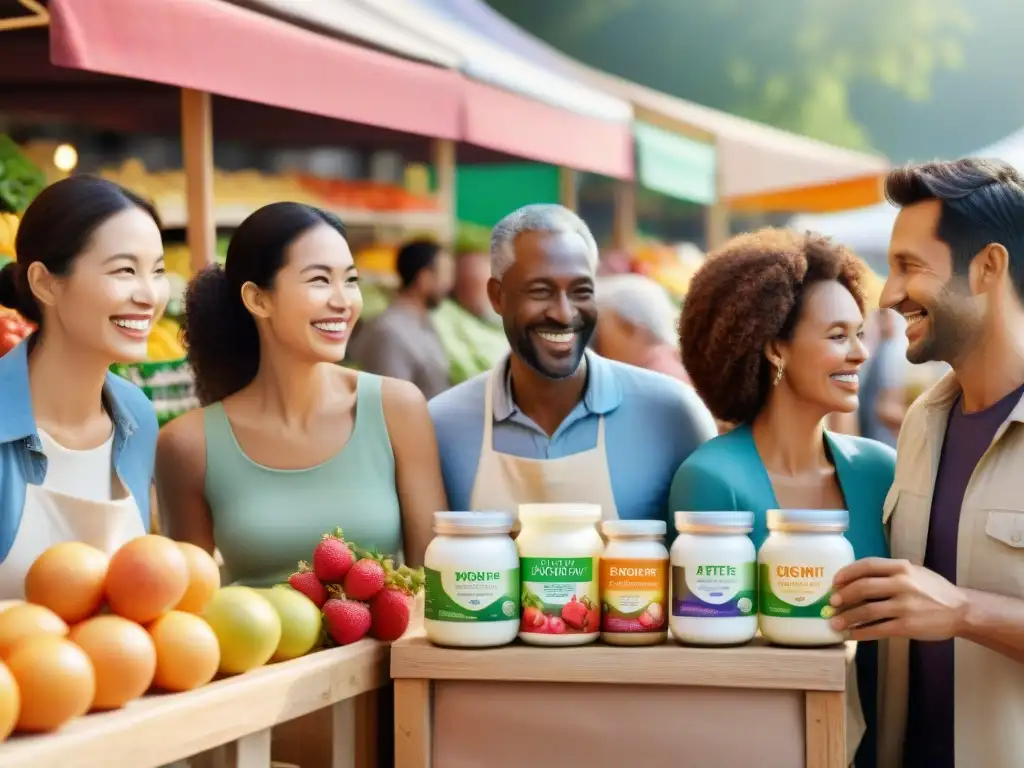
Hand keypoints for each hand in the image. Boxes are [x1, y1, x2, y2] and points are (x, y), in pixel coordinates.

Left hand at [828, 557, 967, 641]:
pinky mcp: (908, 626)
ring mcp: (905, 606)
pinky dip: (861, 633)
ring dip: (847, 618)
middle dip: (843, 596)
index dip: (847, 573)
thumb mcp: (914, 573)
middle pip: (862, 587)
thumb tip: (857, 580)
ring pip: (867, 610)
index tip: (835, 582)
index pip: (867, 565)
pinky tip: (852, 635)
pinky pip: (878, 629)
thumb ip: (890, 573)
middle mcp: (902, 584)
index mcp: (902, 567)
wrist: (961, 610)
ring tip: (835, 623)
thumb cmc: (934, 590)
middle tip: (831, 604)